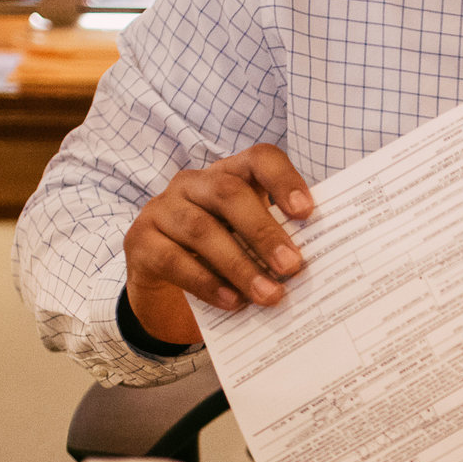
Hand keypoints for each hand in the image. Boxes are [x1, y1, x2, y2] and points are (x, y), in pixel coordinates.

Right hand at [122, 144, 314, 347]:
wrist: (166, 288)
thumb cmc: (221, 259)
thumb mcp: (249, 246)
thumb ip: (275, 244)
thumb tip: (322, 269)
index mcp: (229, 176)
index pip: (259, 159)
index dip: (284, 179)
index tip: (308, 211)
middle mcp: (193, 184)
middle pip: (229, 193)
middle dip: (264, 231)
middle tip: (293, 267)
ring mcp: (162, 209)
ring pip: (201, 229)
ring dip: (240, 266)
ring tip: (269, 295)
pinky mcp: (140, 241)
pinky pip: (173, 259)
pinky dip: (206, 283)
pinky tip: (233, 302)